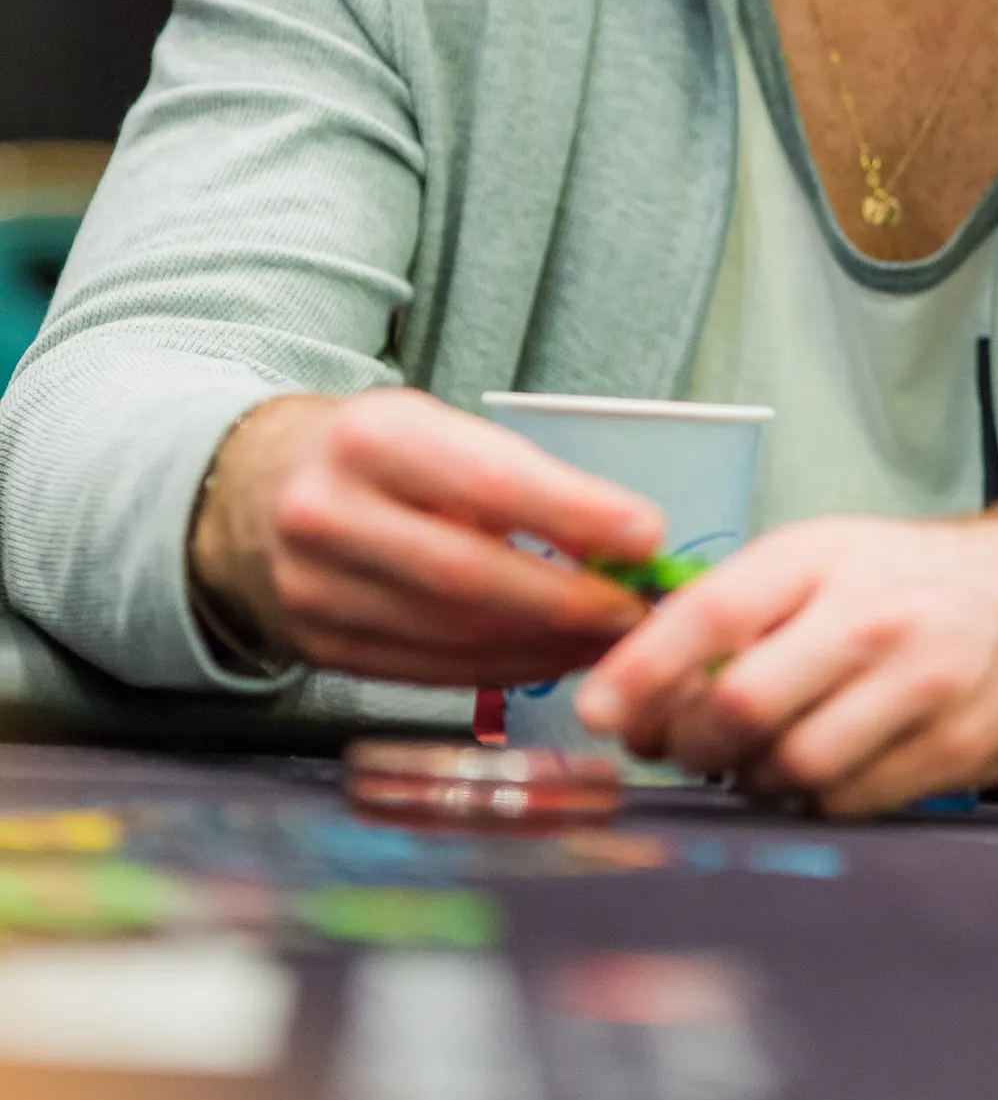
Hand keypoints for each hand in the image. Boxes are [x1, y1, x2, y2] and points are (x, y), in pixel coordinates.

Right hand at [187, 387, 662, 683]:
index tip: (645, 534)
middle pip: (468, 575)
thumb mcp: (429, 427)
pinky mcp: (318, 650)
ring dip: (546, 648)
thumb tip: (624, 538)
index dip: (571, 512)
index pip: (485, 480)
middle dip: (567, 602)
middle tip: (638, 612)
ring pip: (451, 635)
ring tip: (610, 643)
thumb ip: (510, 476)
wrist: (251, 494)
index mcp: (368, 437)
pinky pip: (429, 672)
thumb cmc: (373, 455)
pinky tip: (551, 660)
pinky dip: (502, 670)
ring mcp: (314, 591)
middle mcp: (329, 514)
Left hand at [575, 509, 997, 816]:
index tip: (596, 710)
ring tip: (748, 759)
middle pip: (740, 703)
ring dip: (748, 778)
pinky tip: (812, 774)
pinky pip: (847, 802)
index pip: (712, 612)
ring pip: (789, 765)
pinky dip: (810, 801)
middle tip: (675, 746)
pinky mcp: (952, 749)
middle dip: (687, 741)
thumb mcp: (832, 553)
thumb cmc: (918, 578)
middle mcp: (868, 617)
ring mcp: (916, 687)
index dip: (641, 668)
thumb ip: (748, 602)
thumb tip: (642, 669)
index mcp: (823, 556)